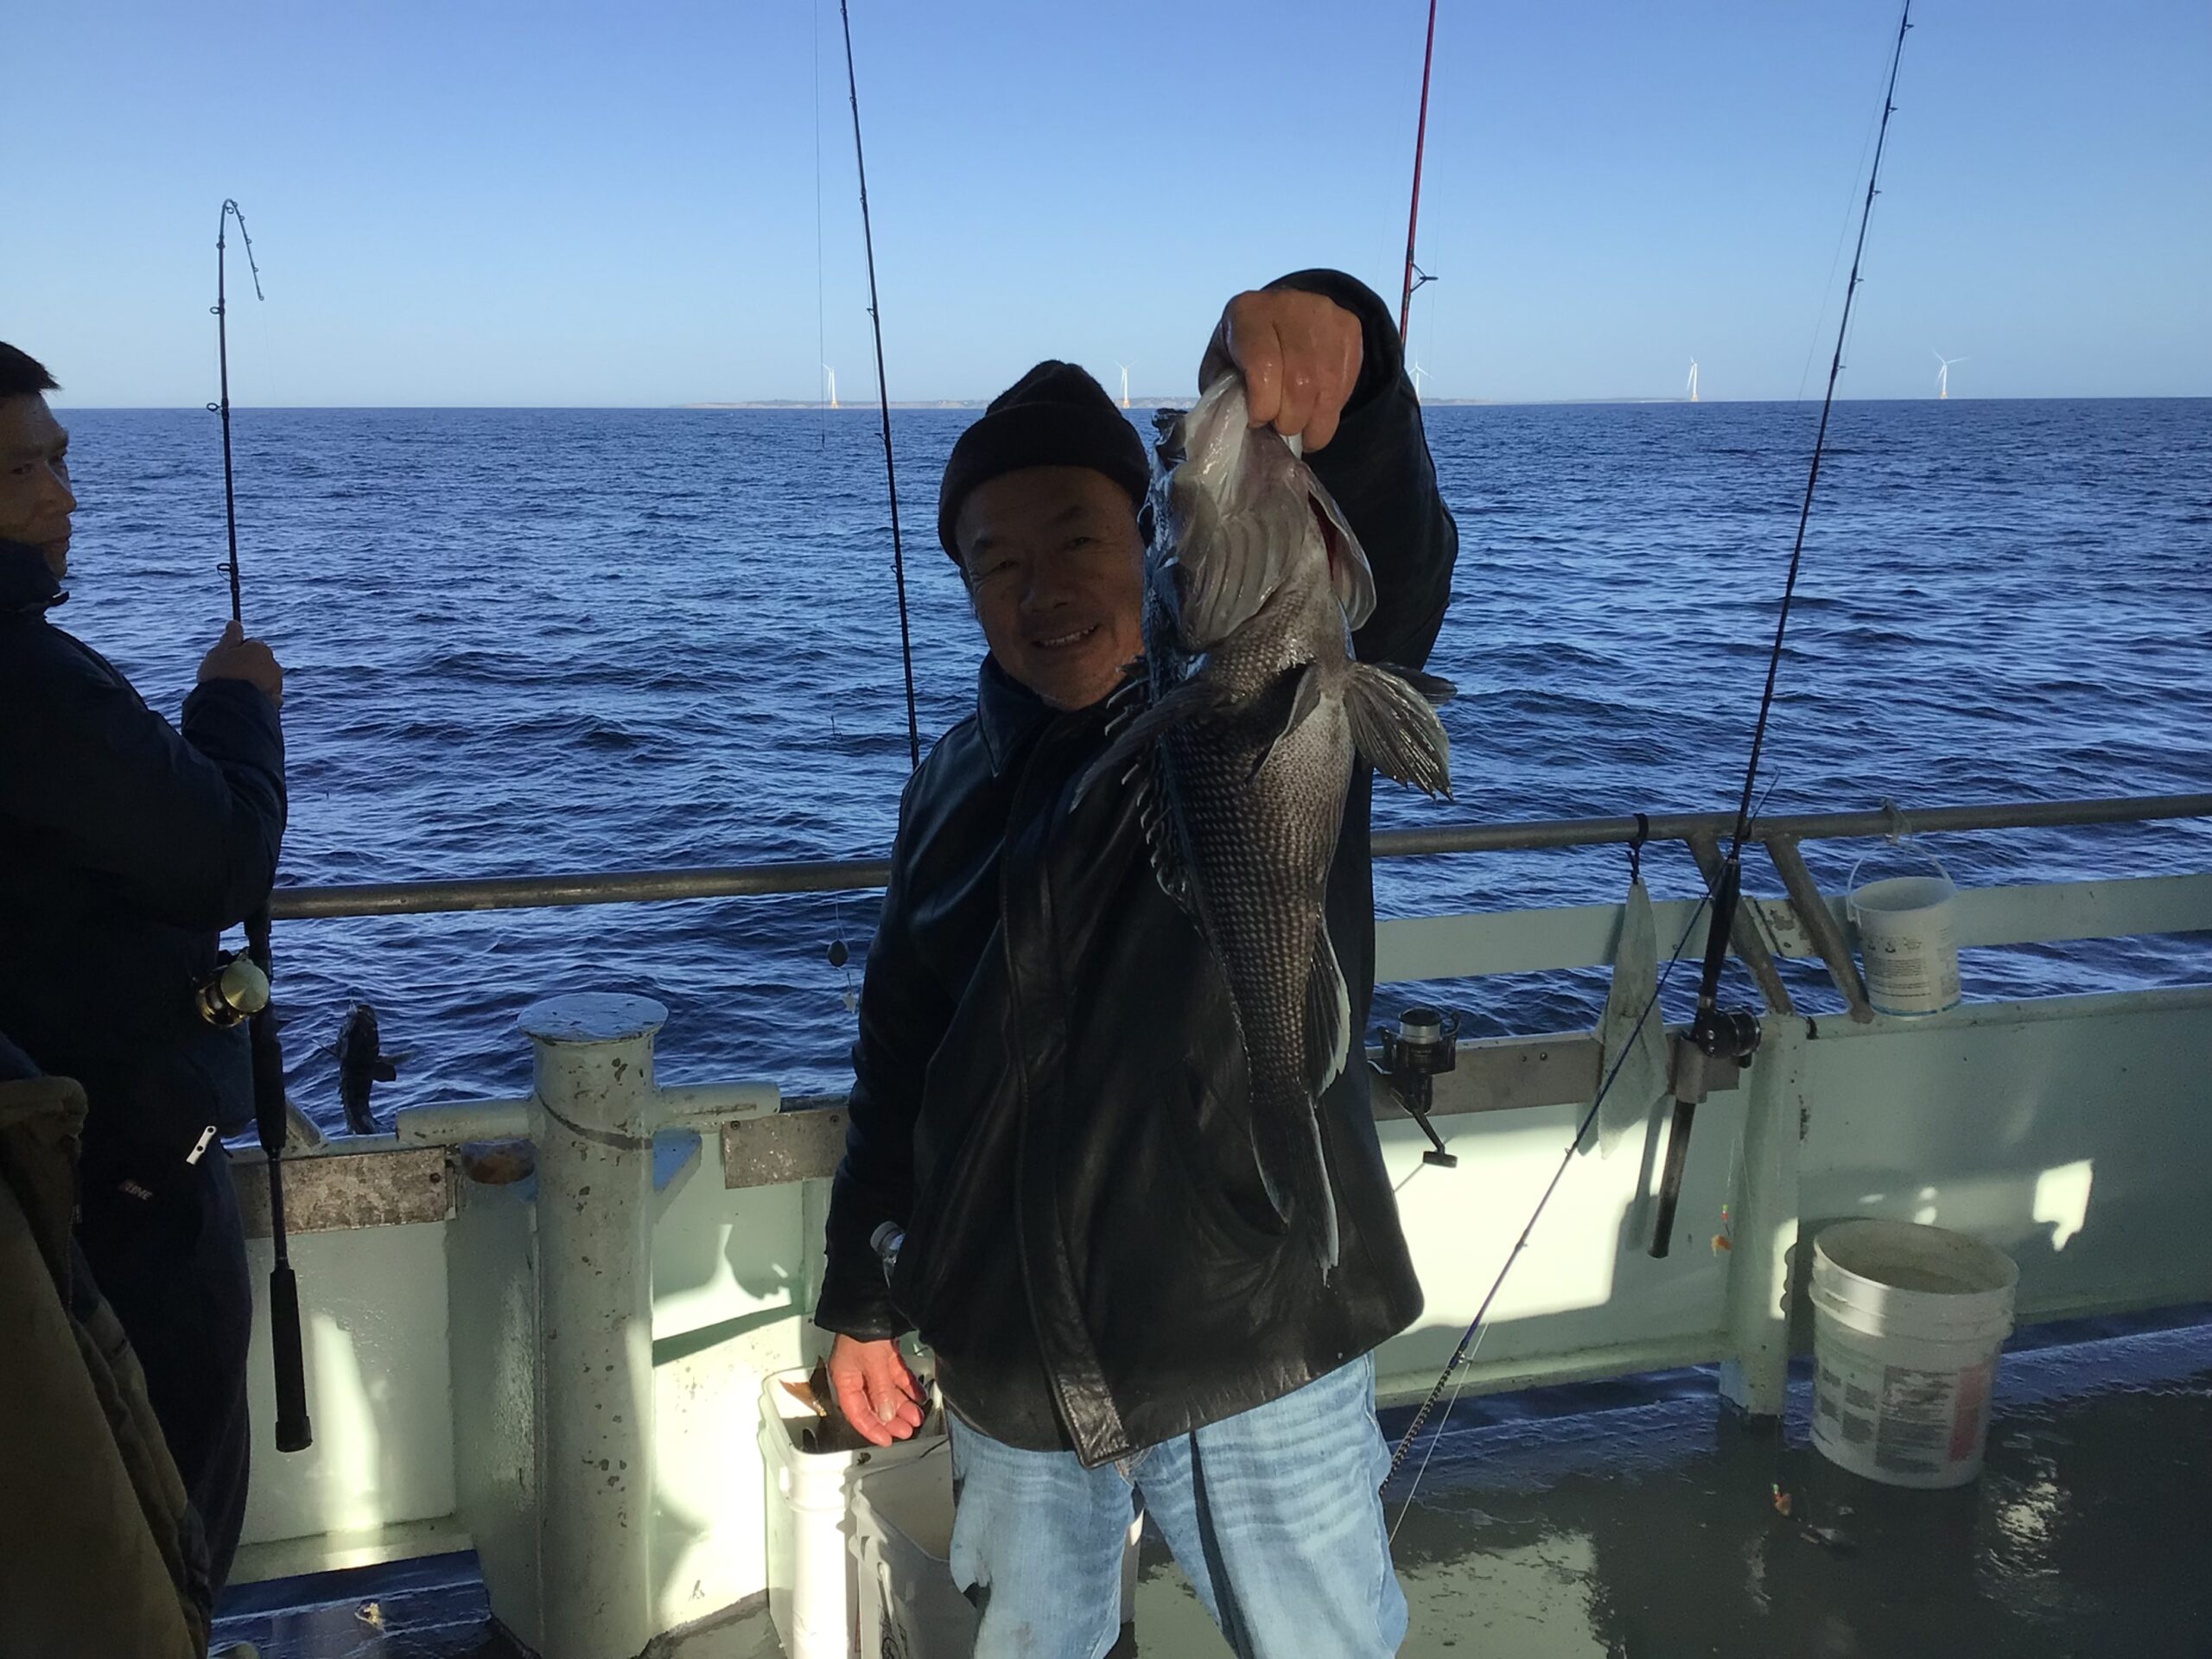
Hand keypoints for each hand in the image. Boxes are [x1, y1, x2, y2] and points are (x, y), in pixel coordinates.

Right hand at [197, 619, 283, 709]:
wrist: (231, 708)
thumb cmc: (221, 676)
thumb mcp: (220, 652)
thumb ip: (230, 637)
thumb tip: (234, 623)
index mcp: (260, 649)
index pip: (250, 645)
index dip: (235, 652)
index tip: (224, 661)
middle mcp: (273, 664)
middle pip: (258, 662)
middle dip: (245, 667)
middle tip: (226, 677)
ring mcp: (277, 684)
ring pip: (263, 680)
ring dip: (252, 683)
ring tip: (234, 692)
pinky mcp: (276, 702)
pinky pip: (267, 697)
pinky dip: (258, 698)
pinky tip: (245, 703)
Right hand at [827, 1334, 926, 1447]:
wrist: (870, 1300)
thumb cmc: (862, 1329)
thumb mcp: (871, 1364)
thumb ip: (880, 1391)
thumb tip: (887, 1415)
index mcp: (845, 1379)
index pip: (856, 1413)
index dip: (871, 1429)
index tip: (886, 1440)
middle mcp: (857, 1374)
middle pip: (874, 1404)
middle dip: (891, 1419)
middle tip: (908, 1430)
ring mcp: (871, 1363)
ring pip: (888, 1391)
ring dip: (902, 1404)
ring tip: (918, 1415)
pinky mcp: (885, 1353)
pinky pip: (897, 1375)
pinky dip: (908, 1385)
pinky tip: (920, 1395)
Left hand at [1199, 288, 1364, 450]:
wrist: (1281, 317)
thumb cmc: (1243, 351)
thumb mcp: (1220, 367)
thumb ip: (1224, 394)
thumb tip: (1239, 427)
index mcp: (1248, 313)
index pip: (1264, 366)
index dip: (1263, 405)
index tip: (1257, 420)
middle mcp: (1290, 305)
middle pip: (1300, 383)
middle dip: (1289, 420)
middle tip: (1280, 427)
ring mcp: (1325, 315)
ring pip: (1327, 390)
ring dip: (1313, 424)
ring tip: (1301, 431)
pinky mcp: (1349, 329)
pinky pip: (1345, 388)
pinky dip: (1330, 413)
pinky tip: (1316, 413)